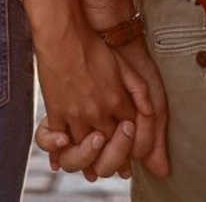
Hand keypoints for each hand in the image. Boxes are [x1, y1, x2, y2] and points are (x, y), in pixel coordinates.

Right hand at [32, 27, 167, 181]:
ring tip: (92, 168)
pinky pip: (57, 141)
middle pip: (109, 145)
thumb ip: (140, 90)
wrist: (64, 36)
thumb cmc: (94, 47)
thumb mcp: (124, 66)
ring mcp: (76, 114)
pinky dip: (60, 152)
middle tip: (118, 168)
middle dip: (114, 157)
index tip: (129, 150)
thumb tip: (149, 112)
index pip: (129, 131)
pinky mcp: (56, 112)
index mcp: (116, 101)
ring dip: (89, 158)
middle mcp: (98, 112)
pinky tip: (61, 160)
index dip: (130, 143)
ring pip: (85, 148)